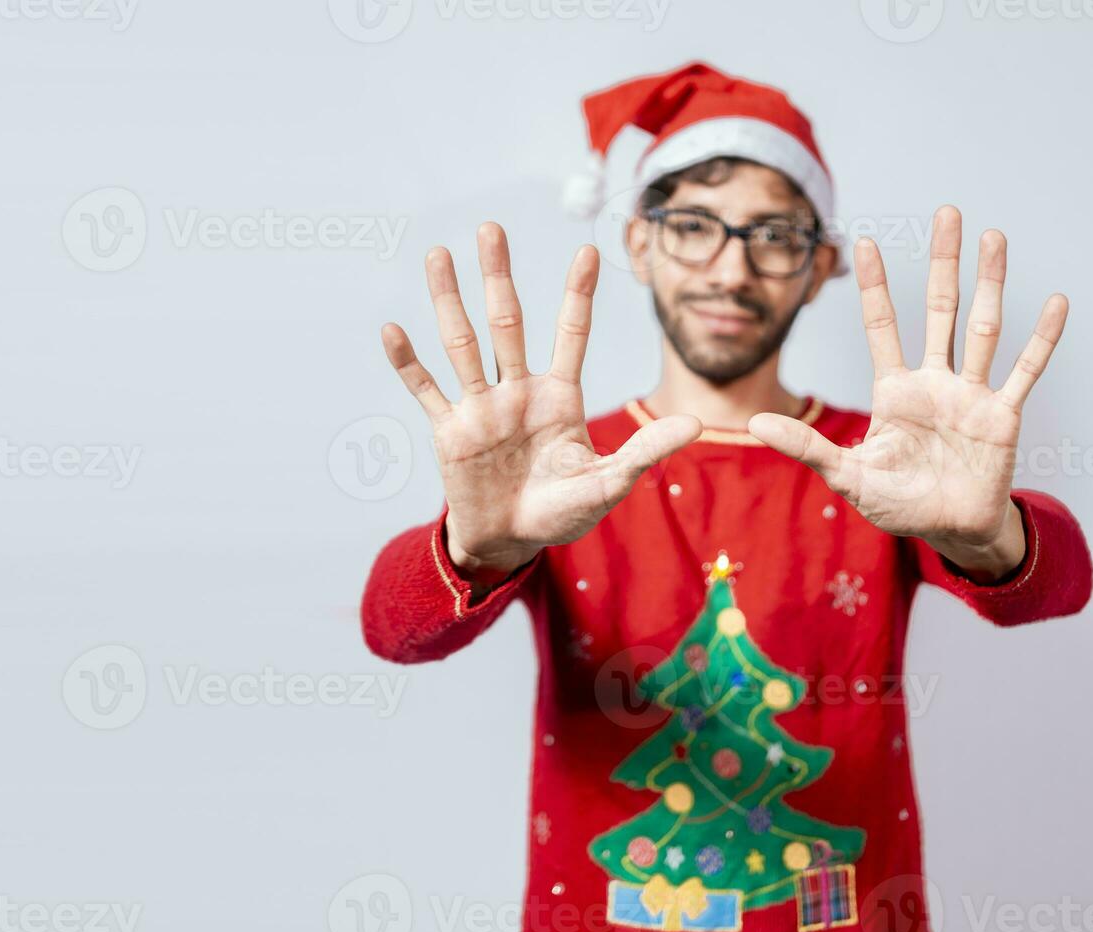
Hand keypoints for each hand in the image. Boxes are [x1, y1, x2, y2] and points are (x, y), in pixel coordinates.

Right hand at [381, 223, 701, 575]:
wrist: (513, 542)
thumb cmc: (563, 512)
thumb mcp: (610, 483)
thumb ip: (647, 450)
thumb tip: (698, 424)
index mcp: (559, 397)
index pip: (571, 334)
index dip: (578, 294)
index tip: (587, 250)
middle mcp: (518, 391)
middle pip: (507, 322)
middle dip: (499, 276)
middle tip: (492, 228)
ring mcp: (481, 407)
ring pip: (463, 343)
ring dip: (449, 300)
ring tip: (438, 255)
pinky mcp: (450, 431)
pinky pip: (426, 390)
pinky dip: (408, 363)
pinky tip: (393, 329)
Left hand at [748, 207, 1068, 580]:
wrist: (949, 532)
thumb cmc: (899, 504)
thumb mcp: (848, 476)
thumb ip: (807, 448)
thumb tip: (754, 426)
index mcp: (895, 391)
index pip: (882, 325)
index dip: (873, 286)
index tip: (862, 242)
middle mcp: (935, 382)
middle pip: (939, 309)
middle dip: (943, 262)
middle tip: (947, 213)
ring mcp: (971, 395)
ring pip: (982, 327)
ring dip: (990, 283)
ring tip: (994, 237)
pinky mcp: (1002, 416)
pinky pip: (1024, 371)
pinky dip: (1042, 339)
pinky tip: (1057, 303)